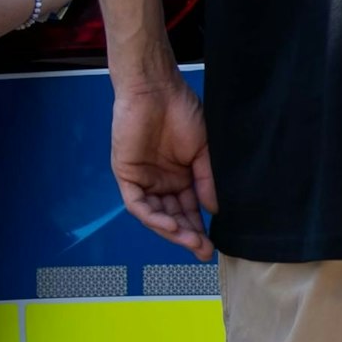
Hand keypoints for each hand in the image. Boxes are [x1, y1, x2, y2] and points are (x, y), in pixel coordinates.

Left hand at [111, 79, 216, 259]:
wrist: (157, 91)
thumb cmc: (183, 112)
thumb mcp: (203, 150)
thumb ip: (206, 180)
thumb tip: (214, 210)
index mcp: (181, 176)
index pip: (190, 209)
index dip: (200, 227)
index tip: (214, 245)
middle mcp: (162, 183)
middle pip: (174, 217)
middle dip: (188, 235)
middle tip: (204, 250)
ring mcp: (144, 181)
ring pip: (156, 215)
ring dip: (172, 231)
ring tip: (191, 241)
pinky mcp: (127, 176)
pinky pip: (138, 204)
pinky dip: (153, 217)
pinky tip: (170, 225)